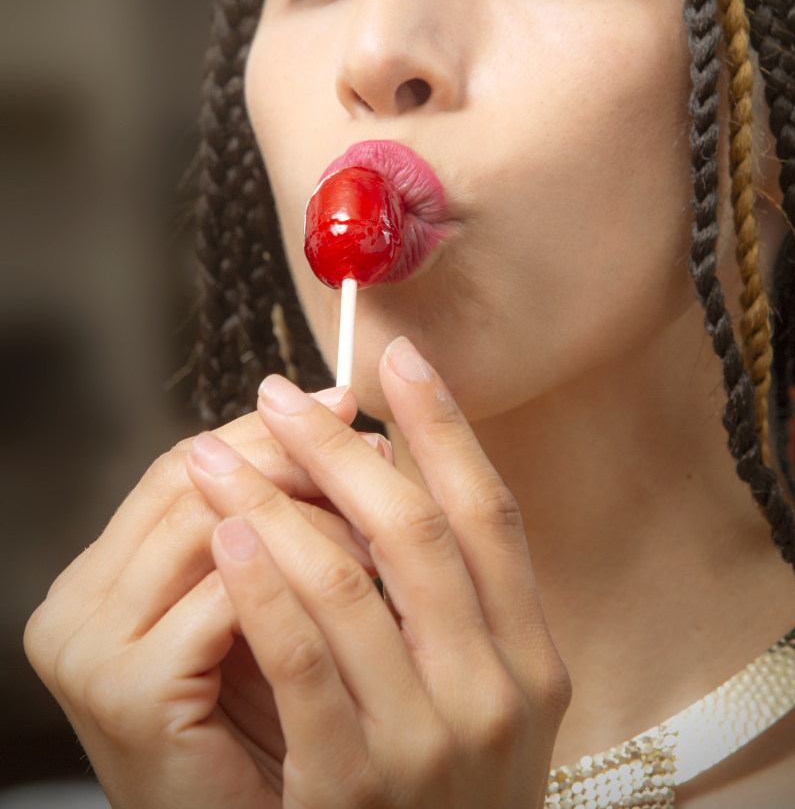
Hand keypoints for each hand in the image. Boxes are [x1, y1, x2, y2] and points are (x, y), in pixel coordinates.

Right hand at [24, 387, 390, 808]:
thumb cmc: (269, 732)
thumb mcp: (260, 613)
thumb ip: (271, 529)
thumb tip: (338, 419)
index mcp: (96, 578)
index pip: (177, 469)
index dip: (266, 433)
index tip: (344, 402)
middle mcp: (72, 605)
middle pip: (187, 481)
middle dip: (290, 454)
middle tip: (373, 437)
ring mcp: (88, 650)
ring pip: (209, 525)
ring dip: (307, 505)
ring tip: (382, 493)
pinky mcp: (127, 693)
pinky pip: (229, 599)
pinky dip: (303, 574)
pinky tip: (367, 565)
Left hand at [188, 336, 570, 808]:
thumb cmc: (448, 797)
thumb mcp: (488, 704)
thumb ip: (462, 608)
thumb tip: (395, 477)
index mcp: (533, 659)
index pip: (490, 513)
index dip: (444, 426)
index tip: (397, 356)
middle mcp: (495, 692)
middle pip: (415, 531)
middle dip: (339, 448)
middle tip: (278, 395)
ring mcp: (428, 744)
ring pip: (347, 584)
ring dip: (275, 503)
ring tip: (217, 455)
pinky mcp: (353, 788)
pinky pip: (300, 662)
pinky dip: (262, 587)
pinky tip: (226, 535)